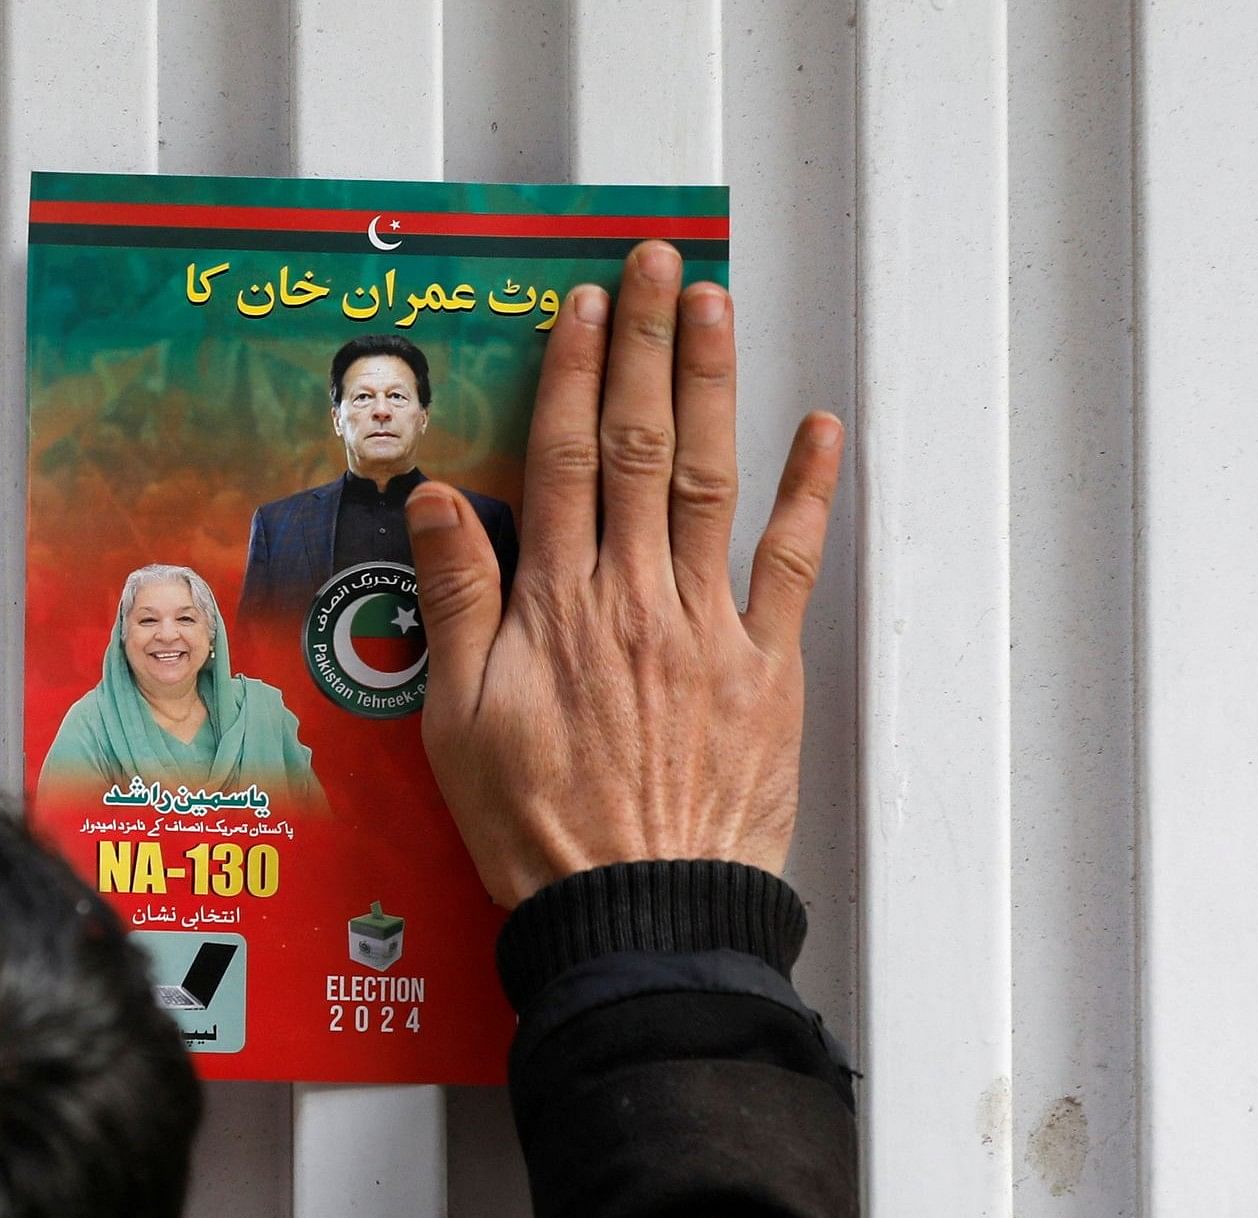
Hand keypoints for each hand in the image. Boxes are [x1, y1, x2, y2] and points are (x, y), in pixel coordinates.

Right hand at [407, 240, 841, 906]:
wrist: (638, 912)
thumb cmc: (540, 830)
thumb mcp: (458, 721)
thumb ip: (458, 601)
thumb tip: (440, 500)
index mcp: (557, 607)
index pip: (566, 460)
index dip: (572, 374)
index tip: (579, 309)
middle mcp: (635, 596)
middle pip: (642, 443)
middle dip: (644, 344)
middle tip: (653, 265)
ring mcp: (708, 627)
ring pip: (711, 478)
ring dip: (712, 382)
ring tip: (712, 306)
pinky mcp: (766, 668)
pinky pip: (788, 563)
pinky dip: (806, 491)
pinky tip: (817, 430)